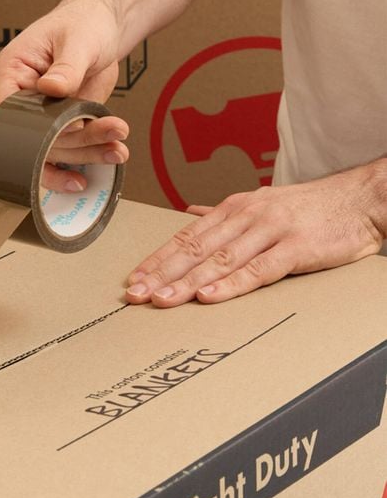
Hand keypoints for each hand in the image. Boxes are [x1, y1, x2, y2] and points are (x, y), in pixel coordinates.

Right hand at [0, 0, 128, 191]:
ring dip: (89, 151)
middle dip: (72, 144)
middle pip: (34, 138)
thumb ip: (66, 68)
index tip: (69, 127)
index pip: (7, 112)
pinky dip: (95, 152)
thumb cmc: (83, 23)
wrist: (103, 28)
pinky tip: (114, 152)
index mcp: (10, 73)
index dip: (35, 127)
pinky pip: (74, 148)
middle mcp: (22, 101)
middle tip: (107, 140)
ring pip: (57, 149)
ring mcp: (42, 117)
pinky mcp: (63, 127)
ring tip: (119, 149)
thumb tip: (50, 88)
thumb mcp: (78, 41)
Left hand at [126, 161, 386, 306]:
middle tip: (135, 294)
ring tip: (161, 300)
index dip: (157, 259)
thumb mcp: (261, 203)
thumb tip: (191, 213)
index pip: (186, 237)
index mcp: (234, 209)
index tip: (134, 279)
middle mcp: (246, 217)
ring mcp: (270, 231)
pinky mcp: (295, 248)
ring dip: (187, 282)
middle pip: (195, 249)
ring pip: (219, 260)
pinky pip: (257, 269)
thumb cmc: (310, 207)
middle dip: (161, 273)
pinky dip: (230, 284)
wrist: (362, 198)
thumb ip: (224, 215)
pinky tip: (207, 296)